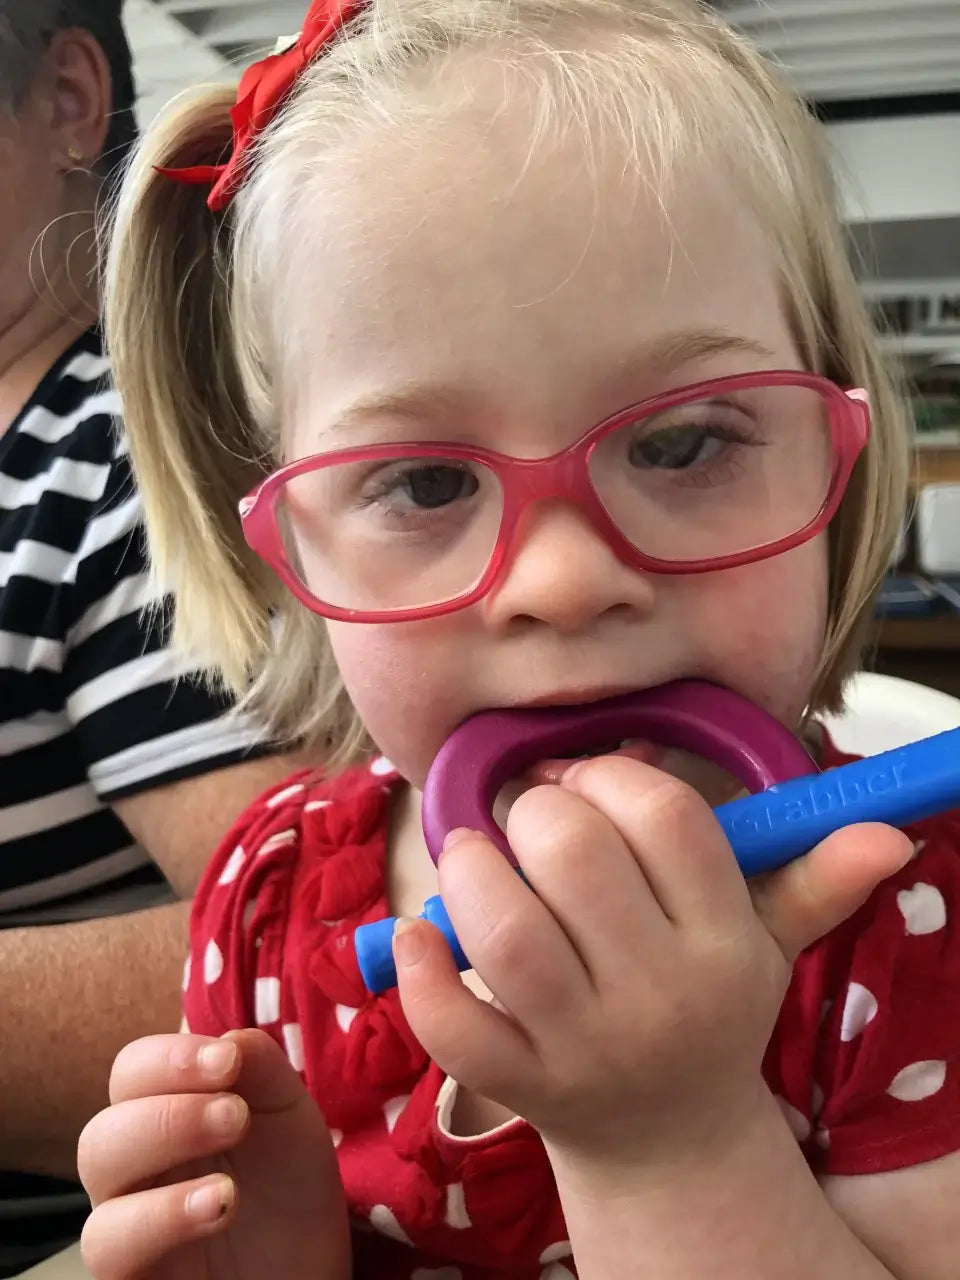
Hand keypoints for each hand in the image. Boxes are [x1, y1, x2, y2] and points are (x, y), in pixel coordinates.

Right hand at [79, 1030, 348, 1279]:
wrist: (308, 1267)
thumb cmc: (287, 1186)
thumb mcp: (288, 1115)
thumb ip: (260, 1068)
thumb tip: (227, 1036)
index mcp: (164, 1111)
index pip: (132, 1072)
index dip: (169, 1058)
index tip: (226, 1060)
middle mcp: (134, 1165)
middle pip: (103, 1129)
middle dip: (168, 1113)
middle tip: (237, 1116)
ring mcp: (128, 1220)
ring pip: (96, 1182)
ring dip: (162, 1158)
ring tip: (230, 1173)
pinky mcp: (131, 1270)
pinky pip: (109, 1244)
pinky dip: (161, 1217)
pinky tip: (220, 1205)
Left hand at [395, 756, 912, 1167]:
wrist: (665, 1140)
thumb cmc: (707, 1008)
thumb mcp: (767, 946)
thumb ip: (813, 881)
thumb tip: (885, 834)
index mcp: (722, 943)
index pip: (665, 817)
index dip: (609, 777)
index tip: (587, 786)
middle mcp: (659, 995)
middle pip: (573, 854)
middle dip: (536, 809)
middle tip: (531, 819)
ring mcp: (585, 1047)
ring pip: (504, 931)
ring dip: (469, 870)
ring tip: (473, 857)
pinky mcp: (521, 1087)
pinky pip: (454, 1026)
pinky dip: (418, 973)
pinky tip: (417, 936)